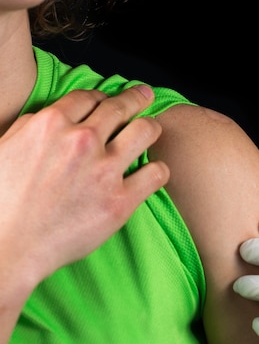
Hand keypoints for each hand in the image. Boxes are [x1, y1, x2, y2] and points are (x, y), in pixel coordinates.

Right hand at [0, 85, 168, 282]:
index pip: (90, 97)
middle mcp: (81, 141)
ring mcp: (104, 170)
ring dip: (151, 128)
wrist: (7, 248)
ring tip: (151, 131)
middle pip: (121, 107)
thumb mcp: (4, 149)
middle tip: (145, 95)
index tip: (111, 100)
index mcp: (50, 124)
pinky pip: (157, 173)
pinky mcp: (121, 200)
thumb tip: (49, 118)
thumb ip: (30, 128)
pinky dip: (158, 170)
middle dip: (136, 98)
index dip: (103, 97)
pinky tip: (153, 173)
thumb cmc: (2, 203)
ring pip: (147, 130)